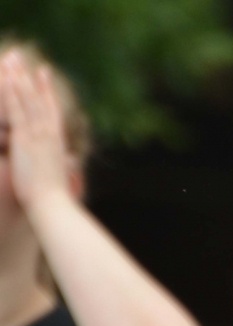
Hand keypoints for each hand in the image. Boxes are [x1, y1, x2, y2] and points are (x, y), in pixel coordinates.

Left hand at [0, 51, 76, 215]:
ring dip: (18, 77)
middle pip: (37, 99)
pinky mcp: (25, 137)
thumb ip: (62, 168)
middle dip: (29, 77)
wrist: (53, 205)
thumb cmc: (56, 200)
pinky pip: (16, 108)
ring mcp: (37, 134)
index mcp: (56, 142)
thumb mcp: (61, 179)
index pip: (51, 110)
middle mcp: (48, 134)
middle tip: (21, 57)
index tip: (42, 73)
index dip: (46, 91)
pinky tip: (7, 76)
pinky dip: (12, 92)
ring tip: (12, 58)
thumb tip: (69, 168)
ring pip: (26, 99)